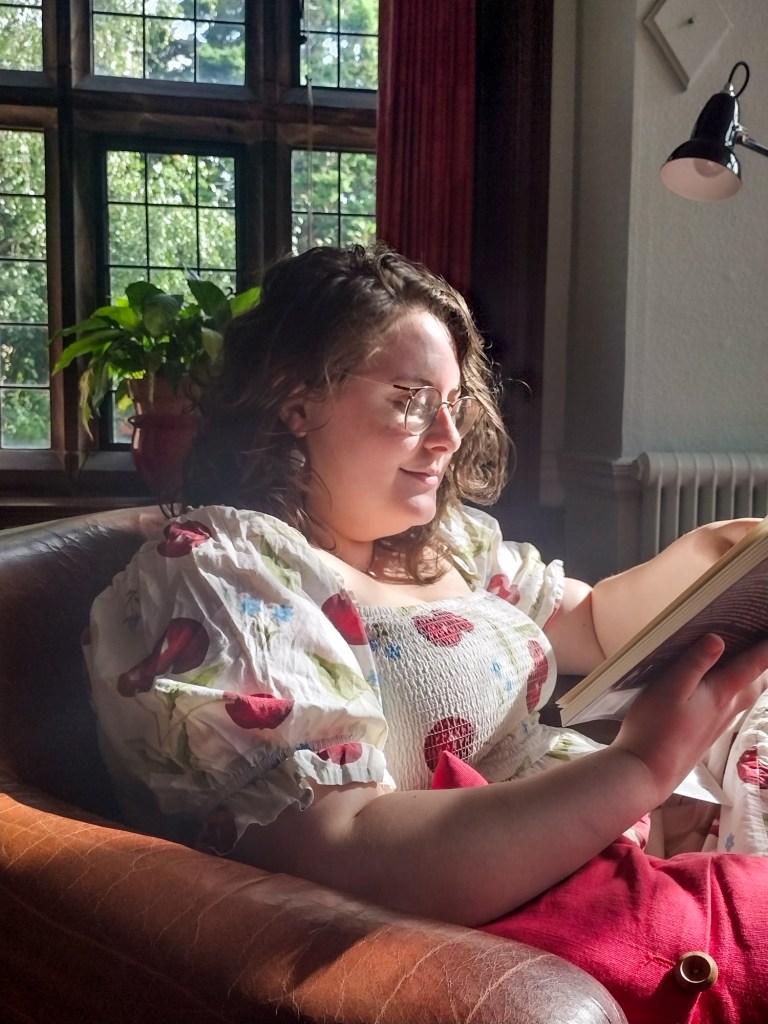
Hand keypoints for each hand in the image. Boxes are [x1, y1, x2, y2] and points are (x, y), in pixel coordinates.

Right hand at [613, 633, 767, 803]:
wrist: (647, 772)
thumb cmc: (654, 728)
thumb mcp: (669, 688)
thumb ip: (694, 663)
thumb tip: (718, 638)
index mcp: (720, 694)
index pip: (753, 665)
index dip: (767, 647)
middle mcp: (726, 709)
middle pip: (757, 683)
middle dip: (764, 666)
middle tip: (763, 646)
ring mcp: (717, 724)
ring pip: (745, 696)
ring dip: (753, 678)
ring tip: (751, 663)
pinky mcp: (706, 733)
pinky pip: (731, 706)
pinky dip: (736, 691)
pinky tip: (722, 691)